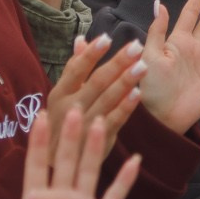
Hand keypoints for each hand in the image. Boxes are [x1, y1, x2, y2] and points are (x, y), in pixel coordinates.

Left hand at [7, 107, 140, 198]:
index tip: (40, 116)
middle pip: (66, 161)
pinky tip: (135, 159)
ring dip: (95, 148)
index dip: (38, 142)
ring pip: (90, 171)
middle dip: (70, 136)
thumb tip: (32, 196)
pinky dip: (125, 179)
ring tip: (101, 122)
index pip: (37, 166)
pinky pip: (115, 196)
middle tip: (77, 109)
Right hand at [45, 33, 142, 166]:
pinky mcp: (99, 139)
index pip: (76, 69)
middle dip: (117, 63)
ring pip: (108, 100)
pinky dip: (126, 107)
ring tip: (142, 66)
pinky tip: (137, 94)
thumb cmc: (61, 121)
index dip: (92, 54)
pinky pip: (115, 120)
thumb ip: (74, 67)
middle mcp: (71, 107)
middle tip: (136, 47)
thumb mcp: (61, 95)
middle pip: (97, 82)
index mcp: (60, 93)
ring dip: (125, 82)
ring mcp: (85, 124)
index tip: (107, 37)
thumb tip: (81, 40)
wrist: (57, 161)